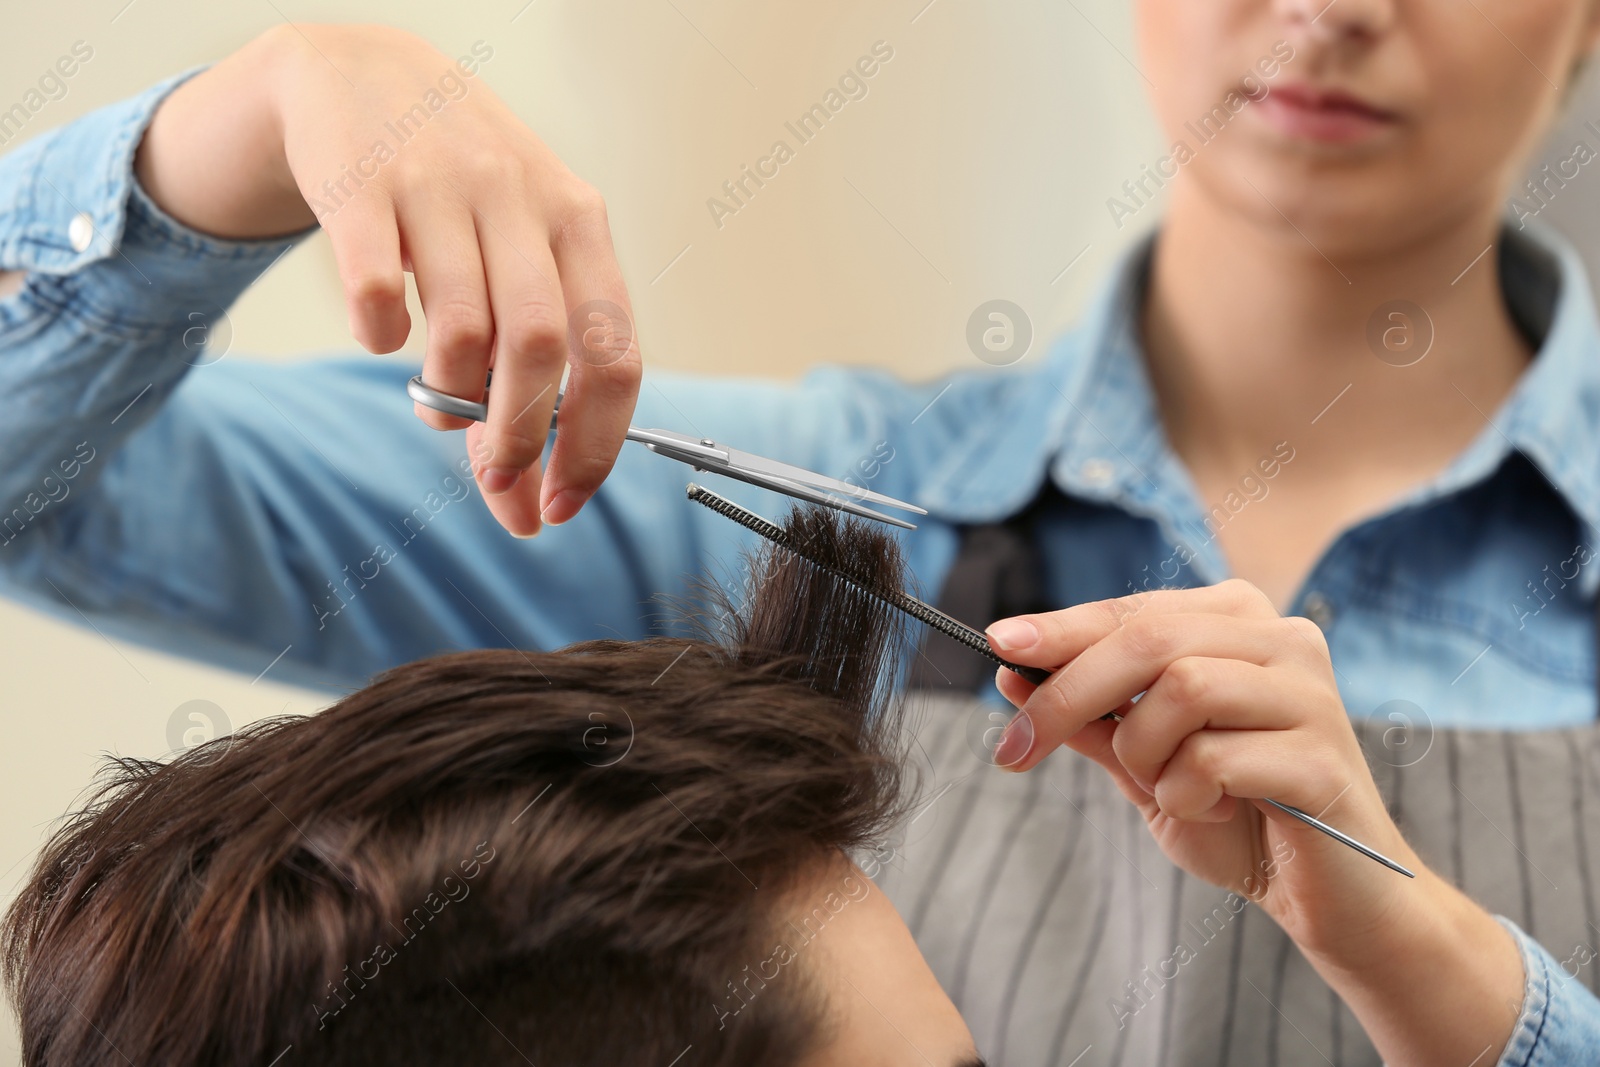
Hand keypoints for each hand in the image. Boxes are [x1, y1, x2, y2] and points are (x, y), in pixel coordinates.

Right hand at [134, 24, 641, 536]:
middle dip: (520, 436)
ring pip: (465, 327)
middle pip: (543, 347)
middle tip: (495, 475)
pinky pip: (377, 290)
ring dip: (450, 394)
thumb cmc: (460, 196)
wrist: (361, 72)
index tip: (562, 506)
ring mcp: (442, 185)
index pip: (614, 355)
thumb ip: (527, 380)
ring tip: (436, 399)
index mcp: (580, 224)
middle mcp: (522, 198)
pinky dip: (379, 336)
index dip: (593, 446)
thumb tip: (528, 511)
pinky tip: (382, 333)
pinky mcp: (362, 183)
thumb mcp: (515, 262)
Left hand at [985, 580, 1410, 949]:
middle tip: (1018, 748)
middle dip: (1069, 693)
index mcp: (1239, 622)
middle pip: (1149, 638)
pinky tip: (1216, 812)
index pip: (1133, 610)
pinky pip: (1216, 757)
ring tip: (1168, 789)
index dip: (1061, 628)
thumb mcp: (1145, 763)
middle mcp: (1282, 637)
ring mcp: (1310, 691)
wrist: (1330, 898)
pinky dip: (1188, 793)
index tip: (997, 646)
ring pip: (1182, 689)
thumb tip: (1010, 672)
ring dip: (1144, 753)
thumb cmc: (1240, 820)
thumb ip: (1090, 718)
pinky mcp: (1323, 755)